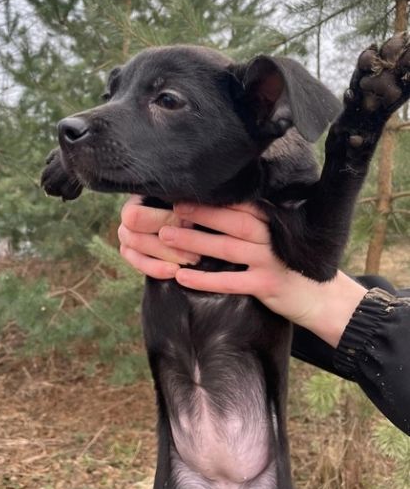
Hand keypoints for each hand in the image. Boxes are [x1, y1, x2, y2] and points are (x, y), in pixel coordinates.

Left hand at [118, 197, 366, 346]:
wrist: (322, 298)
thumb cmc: (293, 262)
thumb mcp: (280, 236)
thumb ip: (256, 222)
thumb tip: (220, 206)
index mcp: (274, 221)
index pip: (243, 203)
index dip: (215, 198)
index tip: (188, 190)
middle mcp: (272, 237)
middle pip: (233, 220)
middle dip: (201, 213)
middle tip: (172, 207)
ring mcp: (270, 261)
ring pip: (228, 247)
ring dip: (195, 241)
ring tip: (166, 236)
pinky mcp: (266, 286)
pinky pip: (230, 282)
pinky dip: (205, 280)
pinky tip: (181, 277)